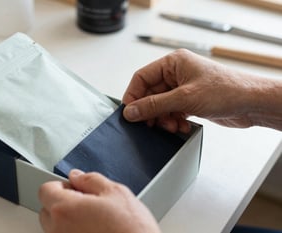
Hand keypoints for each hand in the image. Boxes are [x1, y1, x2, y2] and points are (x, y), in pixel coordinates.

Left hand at [39, 169, 160, 232]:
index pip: (45, 190)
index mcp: (65, 209)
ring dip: (69, 221)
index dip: (61, 185)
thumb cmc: (131, 230)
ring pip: (56, 228)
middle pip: (47, 210)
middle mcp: (58, 230)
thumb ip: (91, 180)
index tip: (74, 187)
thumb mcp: (116, 193)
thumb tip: (77, 176)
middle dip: (63, 204)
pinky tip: (96, 232)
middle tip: (87, 204)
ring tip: (95, 222)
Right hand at [122, 49, 279, 131]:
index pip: (142, 77)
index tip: (129, 113)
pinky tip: (181, 126)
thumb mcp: (184, 98)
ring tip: (172, 126)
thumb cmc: (227, 90)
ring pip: (160, 106)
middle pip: (150, 94)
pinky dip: (173, 121)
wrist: (252, 103)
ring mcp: (183, 88)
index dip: (133, 96)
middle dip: (152, 112)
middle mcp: (177, 74)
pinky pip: (172, 112)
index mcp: (173, 63)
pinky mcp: (190, 101)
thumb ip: (154, 105)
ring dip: (163, 119)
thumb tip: (131, 111)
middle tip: (151, 124)